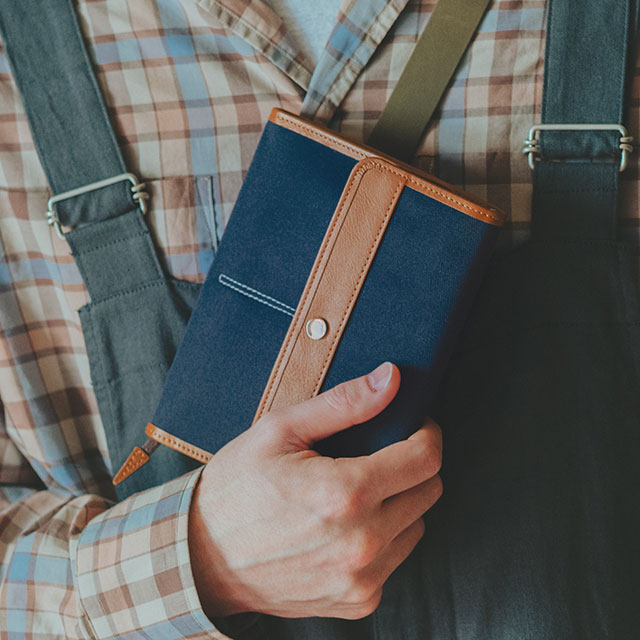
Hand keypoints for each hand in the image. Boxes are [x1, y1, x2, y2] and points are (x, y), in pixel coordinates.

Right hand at [188, 362, 441, 619]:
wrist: (202, 557)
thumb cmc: (237, 488)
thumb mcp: (280, 430)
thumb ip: (344, 403)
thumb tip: (391, 379)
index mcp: (345, 494)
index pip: (426, 458)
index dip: (427, 433)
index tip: (414, 426)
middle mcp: (361, 543)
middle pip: (428, 492)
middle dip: (410, 466)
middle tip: (375, 456)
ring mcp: (361, 579)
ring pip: (417, 526)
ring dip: (399, 503)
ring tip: (357, 492)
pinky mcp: (356, 601)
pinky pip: (395, 560)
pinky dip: (383, 538)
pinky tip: (347, 526)